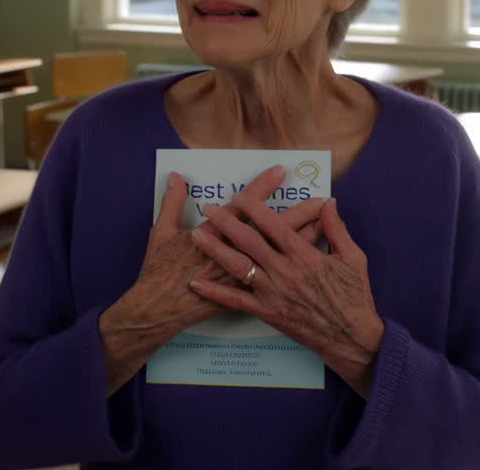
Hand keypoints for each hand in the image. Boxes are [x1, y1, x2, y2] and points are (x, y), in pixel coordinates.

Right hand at [97, 165, 324, 394]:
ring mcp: (240, 276)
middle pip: (270, 230)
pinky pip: (277, 278)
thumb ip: (171, 203)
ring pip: (277, 254)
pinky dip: (289, 268)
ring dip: (300, 238)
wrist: (158, 309)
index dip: (262, 187)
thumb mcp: (160, 233)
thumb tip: (177, 177)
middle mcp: (232, 253)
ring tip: (321, 226)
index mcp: (213, 233)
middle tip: (318, 199)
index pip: (243, 206)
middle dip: (296, 213)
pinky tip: (305, 259)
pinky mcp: (244, 295)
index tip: (281, 171)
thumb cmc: (158, 270)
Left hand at [189, 196, 383, 397]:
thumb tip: (328, 203)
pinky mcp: (269, 313)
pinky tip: (197, 284)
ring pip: (239, 267)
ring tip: (196, 234)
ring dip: (216, 249)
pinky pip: (238, 301)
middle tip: (208, 207)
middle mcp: (286, 272)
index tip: (240, 195)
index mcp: (306, 256)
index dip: (255, 209)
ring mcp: (275, 293)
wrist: (352, 338)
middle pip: (250, 241)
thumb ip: (337, 229)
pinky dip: (216, 292)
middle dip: (227, 222)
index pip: (275, 226)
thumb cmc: (355, 297)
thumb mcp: (354, 258)